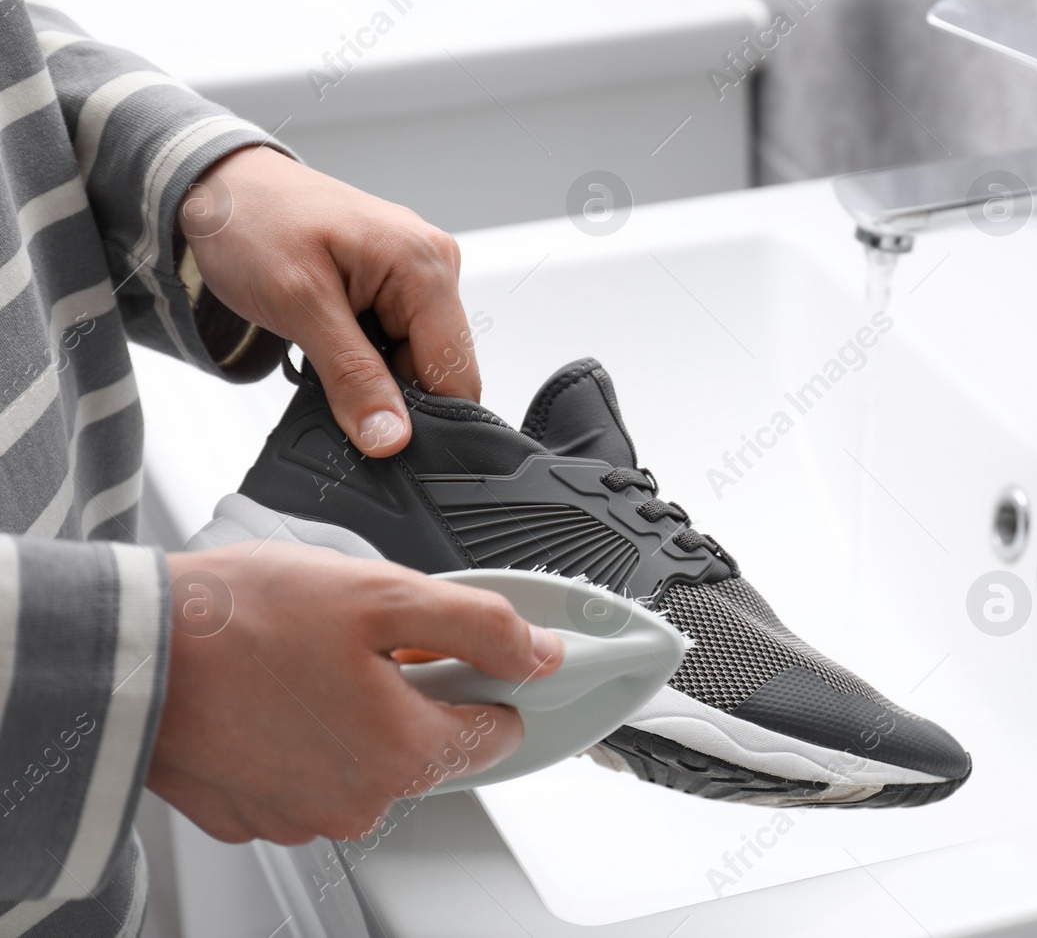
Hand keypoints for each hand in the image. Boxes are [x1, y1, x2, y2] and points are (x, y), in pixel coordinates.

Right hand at [150, 542, 562, 843]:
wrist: (126, 650)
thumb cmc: (241, 620)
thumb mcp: (384, 594)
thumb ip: (480, 625)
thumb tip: (538, 653)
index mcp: (403, 753)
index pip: (497, 733)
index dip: (484, 679)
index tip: (451, 648)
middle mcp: (358, 802)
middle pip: (427, 745)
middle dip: (411, 692)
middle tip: (360, 641)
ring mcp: (300, 815)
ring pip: (364, 759)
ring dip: (352, 713)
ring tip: (305, 659)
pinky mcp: (250, 812)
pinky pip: (305, 773)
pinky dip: (300, 735)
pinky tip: (272, 690)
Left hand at [178, 148, 480, 456]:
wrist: (222, 187)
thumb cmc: (253, 220)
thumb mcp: (298, 305)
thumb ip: (351, 376)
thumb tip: (390, 437)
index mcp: (425, 264)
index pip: (456, 372)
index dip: (421, 416)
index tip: (374, 433)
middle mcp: (434, 266)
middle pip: (439, 369)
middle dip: (389, 390)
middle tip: (329, 372)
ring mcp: (418, 274)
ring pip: (415, 361)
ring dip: (371, 371)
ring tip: (322, 343)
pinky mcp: (398, 285)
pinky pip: (398, 342)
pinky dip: (365, 354)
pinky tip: (331, 336)